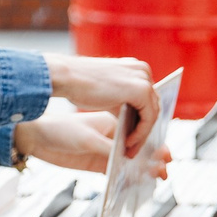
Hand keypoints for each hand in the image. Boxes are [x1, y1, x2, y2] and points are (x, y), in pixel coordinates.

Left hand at [15, 111, 171, 178]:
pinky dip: (129, 179)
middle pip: (139, 150)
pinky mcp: (97, 165)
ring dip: (144, 171)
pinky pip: (117, 173)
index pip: (139, 134)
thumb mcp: (87, 139)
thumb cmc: (59, 130)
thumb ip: (108, 149)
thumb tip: (130, 159)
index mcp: (114, 123)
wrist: (35, 139)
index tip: (166, 155)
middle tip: (165, 170)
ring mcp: (106, 152)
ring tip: (158, 178)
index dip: (154, 145)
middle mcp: (113, 138)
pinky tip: (138, 185)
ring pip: (131, 163)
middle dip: (154, 159)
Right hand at [45, 54, 159, 154]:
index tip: (134, 135)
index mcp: (135, 67)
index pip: (147, 97)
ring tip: (129, 148)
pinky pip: (148, 118)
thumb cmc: (76, 83)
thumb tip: (132, 118)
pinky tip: (127, 142)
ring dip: (142, 134)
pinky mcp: (141, 90)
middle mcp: (143, 70)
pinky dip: (140, 133)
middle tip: (133, 146)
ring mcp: (144, 79)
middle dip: (143, 129)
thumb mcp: (106, 89)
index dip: (142, 118)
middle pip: (151, 105)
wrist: (64, 76)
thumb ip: (122, 98)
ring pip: (152, 113)